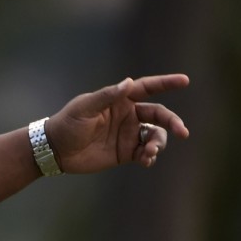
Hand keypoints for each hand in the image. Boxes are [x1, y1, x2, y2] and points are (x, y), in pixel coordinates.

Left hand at [45, 74, 190, 174]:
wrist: (55, 151)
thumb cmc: (67, 124)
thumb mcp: (84, 108)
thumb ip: (107, 96)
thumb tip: (129, 83)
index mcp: (120, 100)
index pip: (147, 88)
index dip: (166, 83)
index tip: (185, 81)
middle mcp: (128, 115)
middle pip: (159, 115)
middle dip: (172, 122)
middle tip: (182, 131)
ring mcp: (128, 134)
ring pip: (155, 136)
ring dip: (159, 144)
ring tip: (150, 153)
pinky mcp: (124, 153)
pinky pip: (145, 153)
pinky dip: (150, 156)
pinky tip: (146, 160)